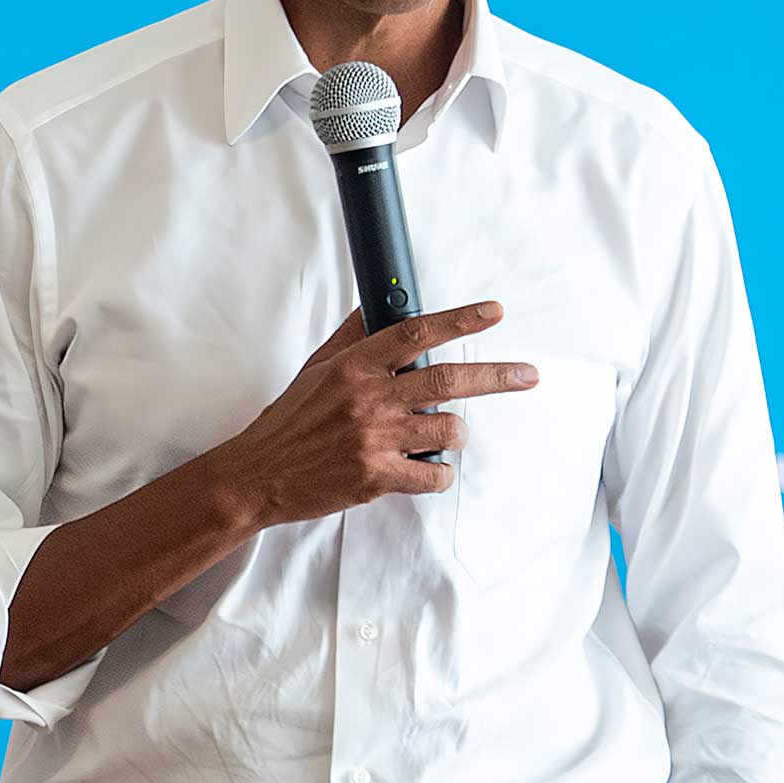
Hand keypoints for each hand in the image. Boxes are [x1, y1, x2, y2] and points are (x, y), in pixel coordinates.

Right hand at [188, 305, 539, 529]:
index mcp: (354, 366)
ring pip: (449, 430)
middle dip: (498, 376)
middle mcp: (368, 398)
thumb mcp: (315, 369)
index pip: (417, 332)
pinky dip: (438, 475)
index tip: (494, 313)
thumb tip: (376, 305)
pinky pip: (434, 475)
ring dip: (454, 434)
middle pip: (449, 379)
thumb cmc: (287, 422)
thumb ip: (352, 338)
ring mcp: (374, 439)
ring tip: (438, 438)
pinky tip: (422, 471)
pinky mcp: (376, 478)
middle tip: (528, 375)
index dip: (462, 320)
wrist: (255, 476)